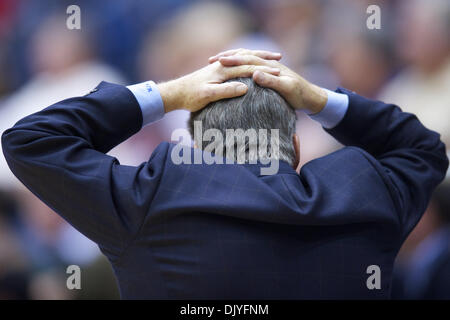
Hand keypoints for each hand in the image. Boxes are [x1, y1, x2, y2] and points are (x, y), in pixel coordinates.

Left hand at [157, 60, 280, 112]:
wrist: (176, 92)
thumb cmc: (191, 96)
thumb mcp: (208, 96)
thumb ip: (226, 91)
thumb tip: (245, 87)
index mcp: (223, 71)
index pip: (248, 67)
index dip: (264, 70)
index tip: (279, 73)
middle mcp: (222, 66)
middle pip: (247, 59)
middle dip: (264, 59)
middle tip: (280, 58)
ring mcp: (220, 68)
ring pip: (243, 59)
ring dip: (257, 57)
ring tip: (271, 58)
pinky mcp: (217, 71)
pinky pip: (236, 64)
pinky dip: (247, 62)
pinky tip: (252, 67)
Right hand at [210, 49, 327, 113]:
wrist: (313, 98)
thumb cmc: (301, 95)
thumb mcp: (287, 89)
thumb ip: (272, 82)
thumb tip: (255, 73)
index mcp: (270, 66)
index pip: (248, 59)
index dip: (233, 59)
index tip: (218, 60)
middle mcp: (268, 66)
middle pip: (245, 57)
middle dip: (229, 57)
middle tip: (211, 59)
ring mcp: (268, 71)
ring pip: (246, 62)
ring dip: (232, 61)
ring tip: (217, 64)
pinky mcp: (268, 78)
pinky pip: (249, 71)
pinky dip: (238, 70)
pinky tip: (231, 76)